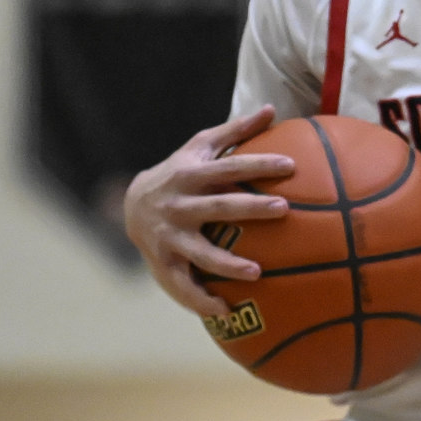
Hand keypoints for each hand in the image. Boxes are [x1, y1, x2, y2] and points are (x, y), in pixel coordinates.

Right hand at [122, 106, 294, 315]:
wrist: (130, 203)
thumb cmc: (180, 171)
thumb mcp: (200, 147)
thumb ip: (235, 131)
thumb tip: (271, 108)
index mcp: (191, 175)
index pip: (230, 167)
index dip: (259, 164)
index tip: (291, 165)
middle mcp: (179, 206)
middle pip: (219, 207)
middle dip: (251, 208)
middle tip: (284, 208)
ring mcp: (170, 237)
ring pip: (200, 253)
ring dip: (227, 264)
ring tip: (257, 272)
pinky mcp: (163, 263)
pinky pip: (182, 287)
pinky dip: (201, 302)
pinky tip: (227, 312)